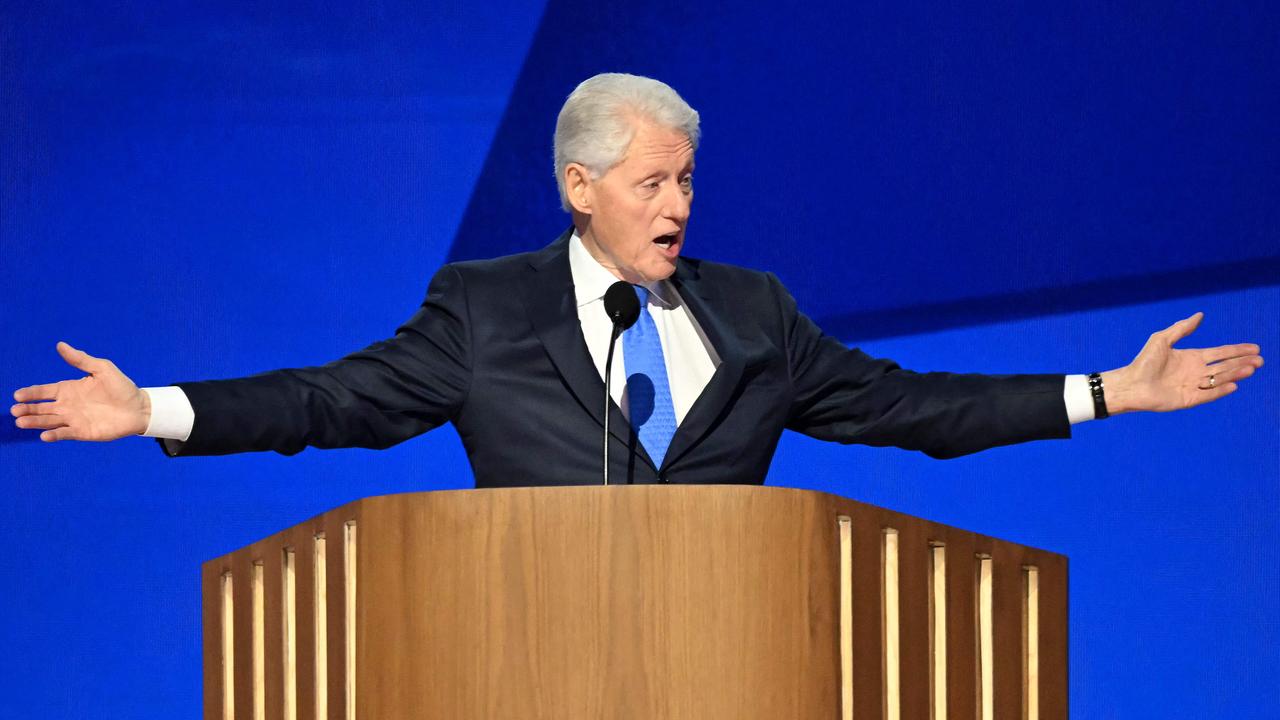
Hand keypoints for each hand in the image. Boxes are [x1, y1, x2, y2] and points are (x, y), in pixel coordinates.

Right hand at [10, 342, 151, 441]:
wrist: (139, 408)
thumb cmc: (122, 387)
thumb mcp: (102, 368)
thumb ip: (80, 360)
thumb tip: (60, 345)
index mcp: (69, 389)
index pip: (44, 391)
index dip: (31, 393)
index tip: (18, 394)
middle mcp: (68, 405)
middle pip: (42, 407)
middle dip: (28, 408)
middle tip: (15, 410)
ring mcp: (73, 419)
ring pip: (49, 421)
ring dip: (35, 422)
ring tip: (21, 421)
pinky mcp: (82, 432)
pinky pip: (64, 434)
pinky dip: (54, 435)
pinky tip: (44, 435)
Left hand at [1100, 313, 1262, 414]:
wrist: (1130, 383)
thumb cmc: (1143, 362)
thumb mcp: (1162, 339)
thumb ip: (1181, 328)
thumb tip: (1200, 315)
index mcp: (1192, 358)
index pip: (1220, 353)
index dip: (1237, 350)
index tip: (1255, 348)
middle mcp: (1196, 372)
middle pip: (1225, 366)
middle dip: (1242, 362)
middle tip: (1260, 360)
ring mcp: (1193, 386)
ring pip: (1220, 379)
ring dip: (1236, 374)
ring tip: (1251, 368)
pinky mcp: (1189, 399)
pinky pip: (1208, 394)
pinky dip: (1220, 390)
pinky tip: (1233, 384)